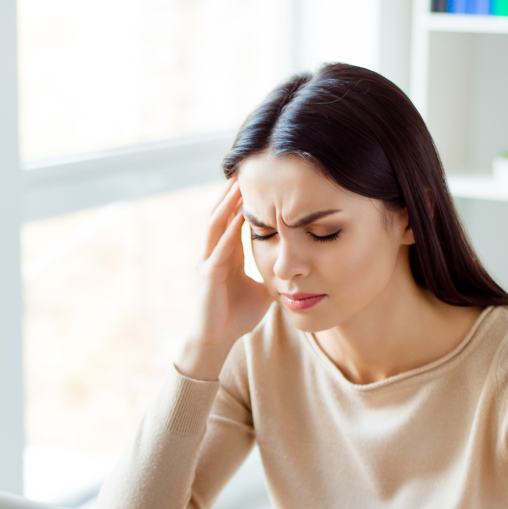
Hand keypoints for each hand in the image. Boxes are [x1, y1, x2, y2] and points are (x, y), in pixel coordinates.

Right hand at [176, 178, 273, 380]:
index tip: (259, 179)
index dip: (243, 199)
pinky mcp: (208, 275)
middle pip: (221, 213)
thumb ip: (275, 273)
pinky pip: (219, 248)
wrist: (218, 340)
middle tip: (247, 168)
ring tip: (239, 183)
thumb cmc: (238, 316)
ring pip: (215, 224)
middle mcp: (215, 253)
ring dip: (227, 203)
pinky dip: (228, 231)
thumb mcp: (264, 288)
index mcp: (227, 254)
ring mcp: (208, 262)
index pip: (234, 219)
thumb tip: (299, 264)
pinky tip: (239, 216)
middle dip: (232, 192)